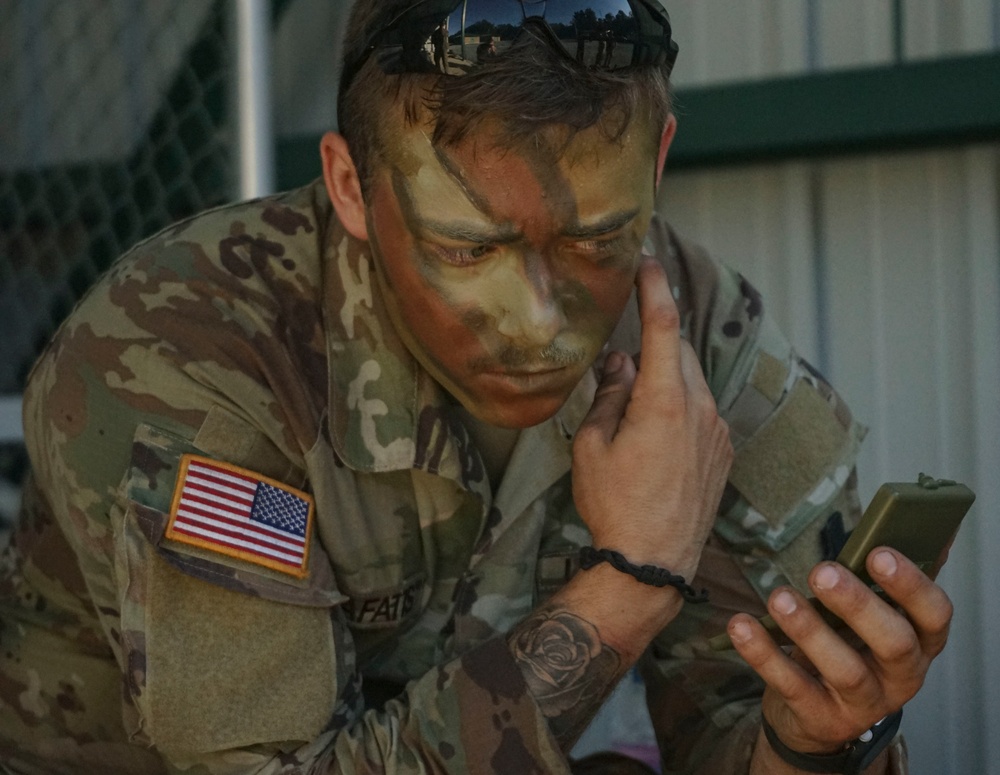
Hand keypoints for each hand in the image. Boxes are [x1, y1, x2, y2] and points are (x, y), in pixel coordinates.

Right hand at [571, 258, 732, 579]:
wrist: (654, 563)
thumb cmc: (615, 506)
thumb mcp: (592, 447)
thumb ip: (608, 396)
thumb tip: (619, 364)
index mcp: (664, 401)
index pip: (664, 326)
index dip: (654, 288)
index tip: (647, 261)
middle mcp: (701, 409)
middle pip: (681, 352)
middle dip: (655, 343)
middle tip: (624, 355)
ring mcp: (718, 432)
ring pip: (693, 382)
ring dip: (667, 377)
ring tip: (634, 405)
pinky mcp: (724, 452)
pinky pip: (703, 410)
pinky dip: (681, 404)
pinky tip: (656, 433)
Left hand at [728, 547, 952, 753]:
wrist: (816, 714)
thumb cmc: (849, 646)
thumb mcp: (870, 616)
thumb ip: (882, 578)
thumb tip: (906, 519)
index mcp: (920, 642)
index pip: (935, 613)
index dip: (911, 584)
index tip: (878, 553)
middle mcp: (901, 676)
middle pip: (893, 642)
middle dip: (857, 604)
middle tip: (821, 572)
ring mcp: (863, 704)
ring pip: (843, 668)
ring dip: (809, 629)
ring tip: (779, 596)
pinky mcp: (822, 719)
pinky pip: (793, 686)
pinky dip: (764, 654)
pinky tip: (742, 624)